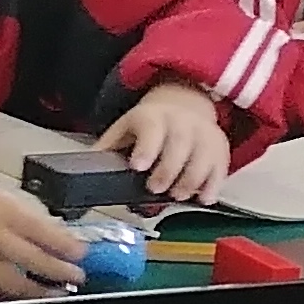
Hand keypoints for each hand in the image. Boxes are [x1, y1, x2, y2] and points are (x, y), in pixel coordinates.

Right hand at [0, 170, 91, 297]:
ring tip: (56, 293)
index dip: (70, 248)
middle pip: (37, 263)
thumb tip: (51, 235)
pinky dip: (13, 294)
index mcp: (4, 212)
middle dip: (62, 273)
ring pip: (17, 285)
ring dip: (41, 292)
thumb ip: (23, 216)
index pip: (47, 235)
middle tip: (77, 277)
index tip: (82, 254)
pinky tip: (25, 294)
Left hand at [100, 78, 234, 202]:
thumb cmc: (149, 125)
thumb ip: (107, 152)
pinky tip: (203, 197)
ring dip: (190, 180)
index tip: (138, 166)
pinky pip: (221, 167)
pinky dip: (213, 184)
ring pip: (204, 155)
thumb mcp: (123, 131)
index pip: (151, 128)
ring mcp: (203, 133)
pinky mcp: (219, 147)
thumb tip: (82, 174)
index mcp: (152, 116)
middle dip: (168, 169)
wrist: (182, 106)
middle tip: (155, 188)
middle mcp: (181, 121)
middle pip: (180, 143)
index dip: (146, 147)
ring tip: (177, 195)